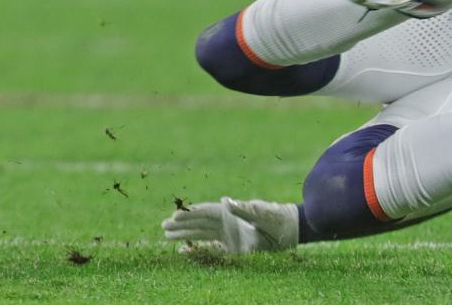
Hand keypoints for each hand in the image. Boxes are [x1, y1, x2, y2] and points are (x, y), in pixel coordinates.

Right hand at [161, 197, 298, 253]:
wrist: (289, 230)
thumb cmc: (275, 219)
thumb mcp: (260, 213)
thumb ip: (242, 209)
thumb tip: (224, 200)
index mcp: (229, 211)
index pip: (203, 212)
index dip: (188, 215)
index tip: (173, 217)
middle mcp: (225, 221)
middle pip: (198, 222)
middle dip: (181, 224)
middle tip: (162, 227)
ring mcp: (228, 233)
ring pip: (201, 234)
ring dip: (185, 235)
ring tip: (167, 236)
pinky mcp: (232, 245)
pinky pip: (211, 247)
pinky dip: (198, 248)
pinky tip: (185, 250)